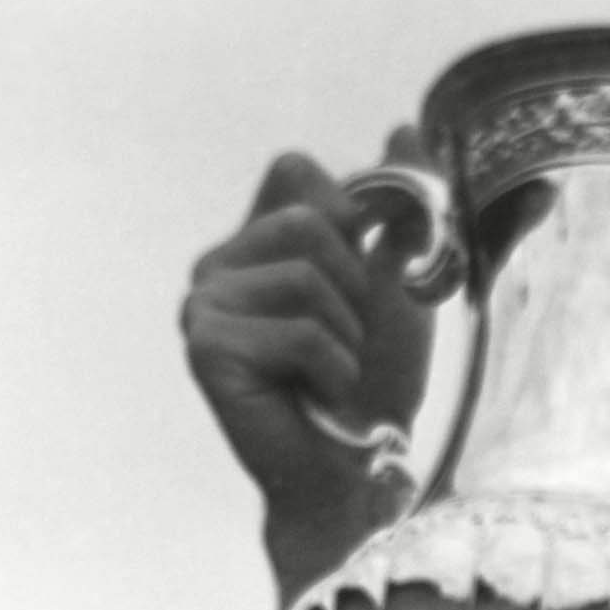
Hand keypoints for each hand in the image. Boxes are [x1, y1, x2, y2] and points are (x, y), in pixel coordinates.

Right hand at [179, 145, 436, 569]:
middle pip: (306, 216)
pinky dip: (332, 370)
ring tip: (332, 379)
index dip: (351, 215)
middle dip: (354, 284)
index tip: (367, 283)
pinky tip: (315, 401)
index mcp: (252, 242)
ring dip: (346, 333)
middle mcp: (216, 266)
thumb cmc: (374, 393)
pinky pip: (300, 328)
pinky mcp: (205, 347)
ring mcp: (202, 305)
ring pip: (307, 270)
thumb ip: (403, 207)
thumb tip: (406, 126)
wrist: (353, 482)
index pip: (298, 170)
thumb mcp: (402, 283)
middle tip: (346, 348)